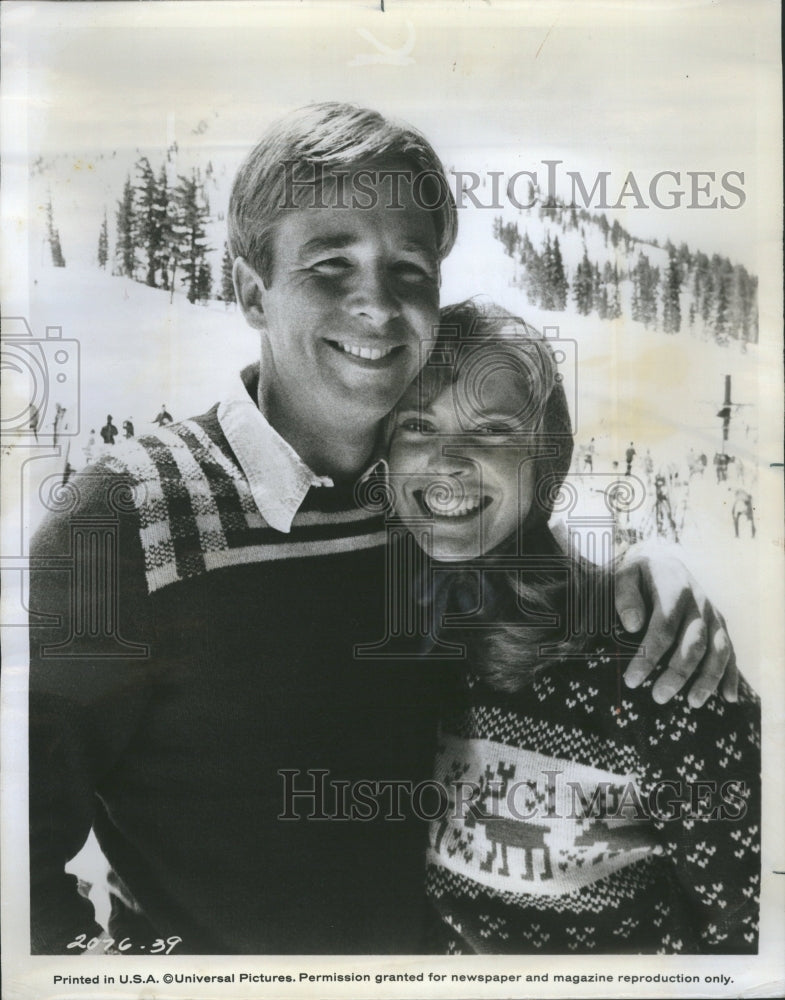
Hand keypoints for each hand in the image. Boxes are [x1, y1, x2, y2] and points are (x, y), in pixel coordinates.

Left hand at [615, 551, 737, 706]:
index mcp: (674, 588)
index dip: (649, 656)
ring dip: (708, 678)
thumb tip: (632, 625)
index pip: (663, 627)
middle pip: (693, 643)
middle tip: (659, 697)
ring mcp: (713, 615)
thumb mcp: (626, 574)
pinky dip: (731, 675)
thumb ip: (625, 595)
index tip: (632, 680)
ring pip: (718, 650)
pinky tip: (728, 698)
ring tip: (692, 702)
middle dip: (677, 673)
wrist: (666, 563)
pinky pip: (730, 652)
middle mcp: (699, 603)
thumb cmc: (641, 575)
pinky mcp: (721, 626)